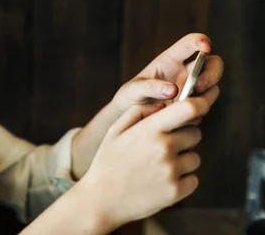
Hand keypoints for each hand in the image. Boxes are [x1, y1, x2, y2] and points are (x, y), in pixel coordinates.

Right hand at [80, 85, 218, 228]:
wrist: (101, 200)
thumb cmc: (108, 162)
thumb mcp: (115, 130)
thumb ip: (138, 111)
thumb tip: (162, 104)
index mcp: (150, 129)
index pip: (189, 108)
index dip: (200, 103)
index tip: (201, 104)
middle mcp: (165, 148)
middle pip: (195, 134)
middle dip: (184, 137)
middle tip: (163, 146)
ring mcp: (172, 171)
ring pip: (194, 158)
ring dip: (183, 160)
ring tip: (157, 167)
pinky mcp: (176, 191)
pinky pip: (193, 179)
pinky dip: (182, 180)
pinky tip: (161, 181)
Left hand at [111, 33, 223, 122]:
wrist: (130, 119)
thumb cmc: (130, 98)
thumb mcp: (132, 90)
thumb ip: (150, 87)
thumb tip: (173, 90)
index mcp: (169, 61)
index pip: (190, 44)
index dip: (200, 40)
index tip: (206, 47)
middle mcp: (185, 73)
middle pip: (213, 63)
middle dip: (212, 72)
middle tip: (198, 86)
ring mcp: (191, 90)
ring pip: (213, 87)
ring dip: (207, 94)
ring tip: (187, 105)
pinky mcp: (193, 107)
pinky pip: (204, 107)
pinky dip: (198, 111)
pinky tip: (181, 118)